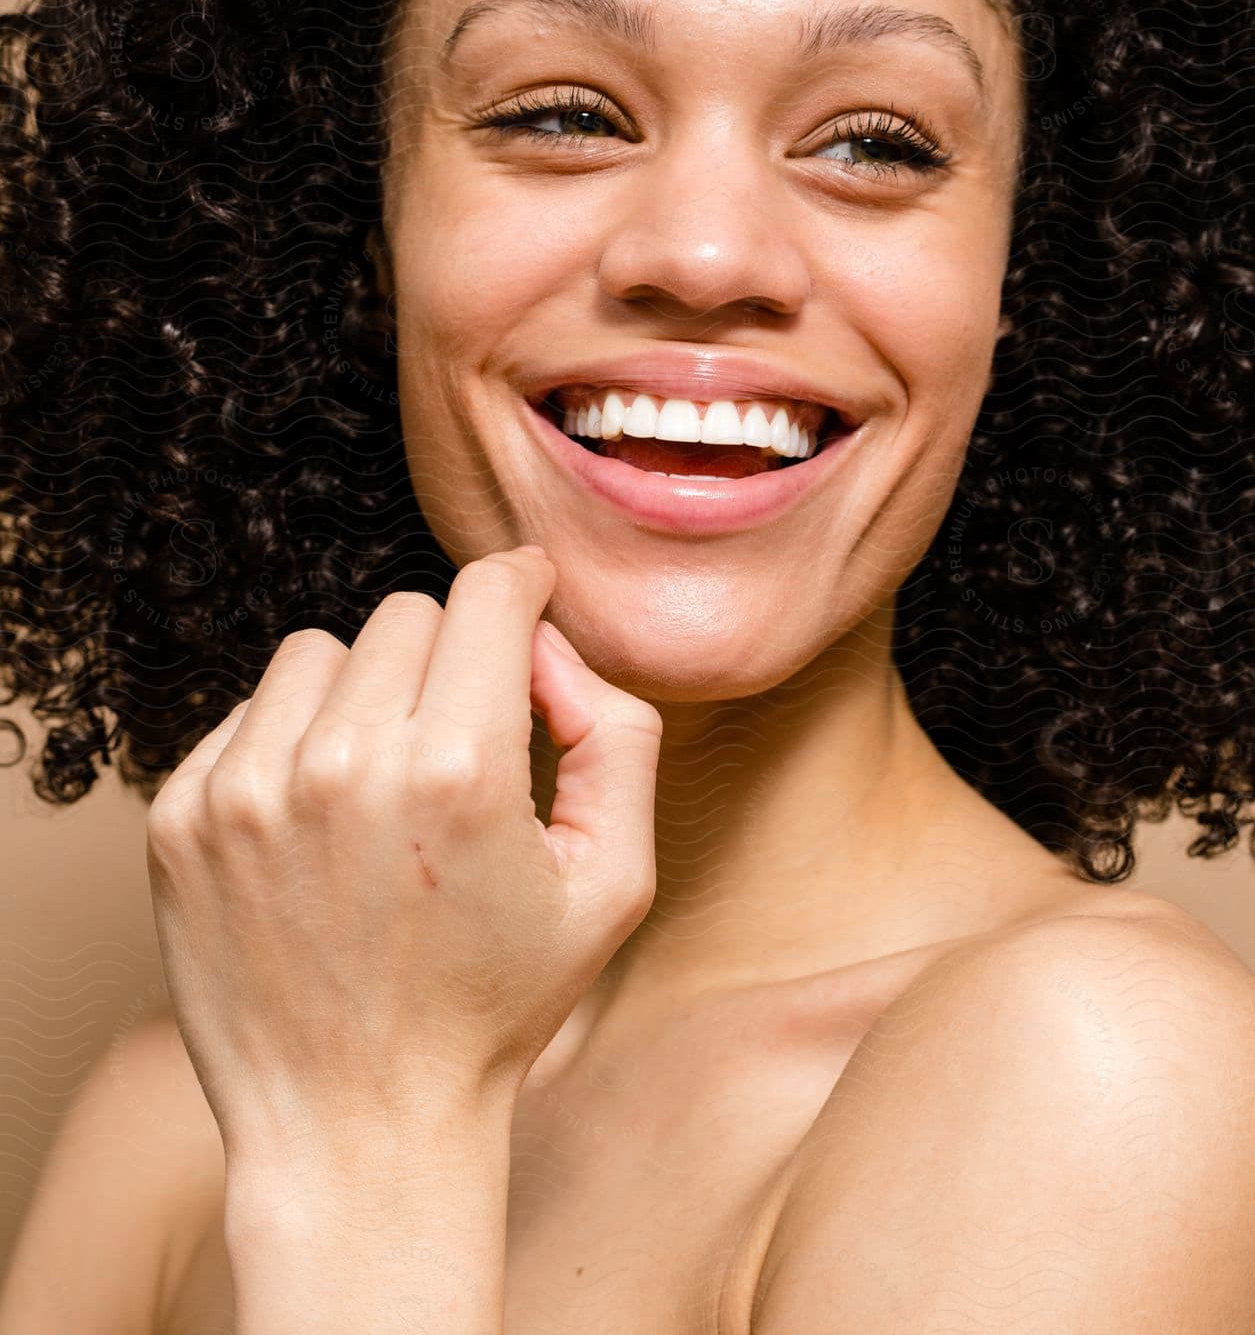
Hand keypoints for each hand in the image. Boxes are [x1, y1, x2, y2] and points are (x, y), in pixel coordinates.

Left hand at [143, 545, 662, 1166]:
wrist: (358, 1127)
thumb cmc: (497, 1007)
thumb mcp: (615, 881)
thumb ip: (616, 734)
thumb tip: (548, 649)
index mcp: (459, 771)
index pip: (486, 595)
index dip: (520, 584)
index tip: (525, 594)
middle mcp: (343, 765)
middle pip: (407, 616)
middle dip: (450, 657)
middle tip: (463, 739)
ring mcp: (247, 792)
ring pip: (320, 653)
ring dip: (363, 694)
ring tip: (384, 784)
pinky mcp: (182, 820)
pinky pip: (248, 714)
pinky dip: (291, 744)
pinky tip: (321, 825)